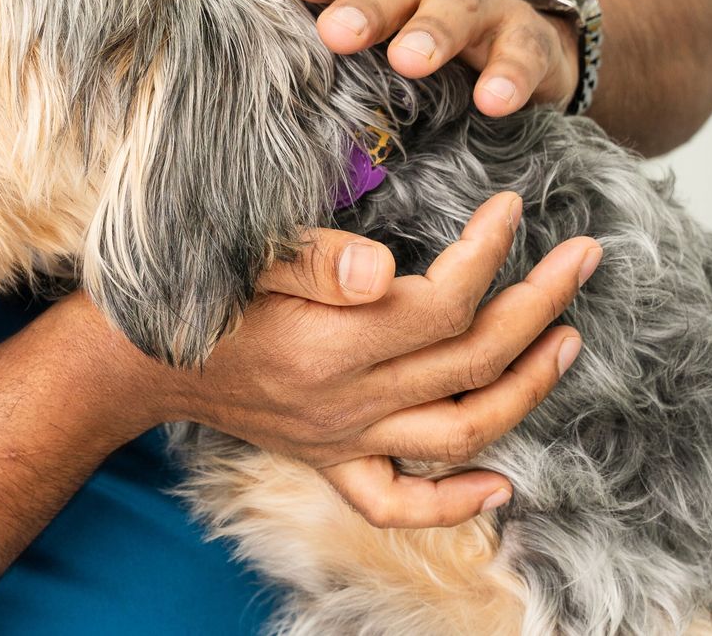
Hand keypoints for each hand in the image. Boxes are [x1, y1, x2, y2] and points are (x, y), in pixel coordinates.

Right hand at [93, 192, 598, 527]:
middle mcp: (347, 400)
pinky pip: (397, 502)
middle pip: (471, 360)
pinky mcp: (330, 458)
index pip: (442, 302)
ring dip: (526, 387)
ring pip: (460, 429)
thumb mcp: (244, 256)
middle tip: (584, 257)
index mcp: (331, 344)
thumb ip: (316, 262)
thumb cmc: (187, 292)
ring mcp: (343, 437)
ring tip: (568, 338)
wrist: (127, 359)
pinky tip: (501, 485)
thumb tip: (386, 271)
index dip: (490, 253)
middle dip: (539, 306)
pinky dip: (454, 504)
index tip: (512, 206)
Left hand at [221, 0, 576, 116]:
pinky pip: (521, 55)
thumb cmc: (415, 21)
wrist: (517, 39)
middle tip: (338, 32)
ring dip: (434, 32)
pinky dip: (510, 75)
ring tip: (409, 60)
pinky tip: (493, 100)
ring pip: (458, 8)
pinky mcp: (527, 43)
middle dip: (369, 3)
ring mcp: (483, 7)